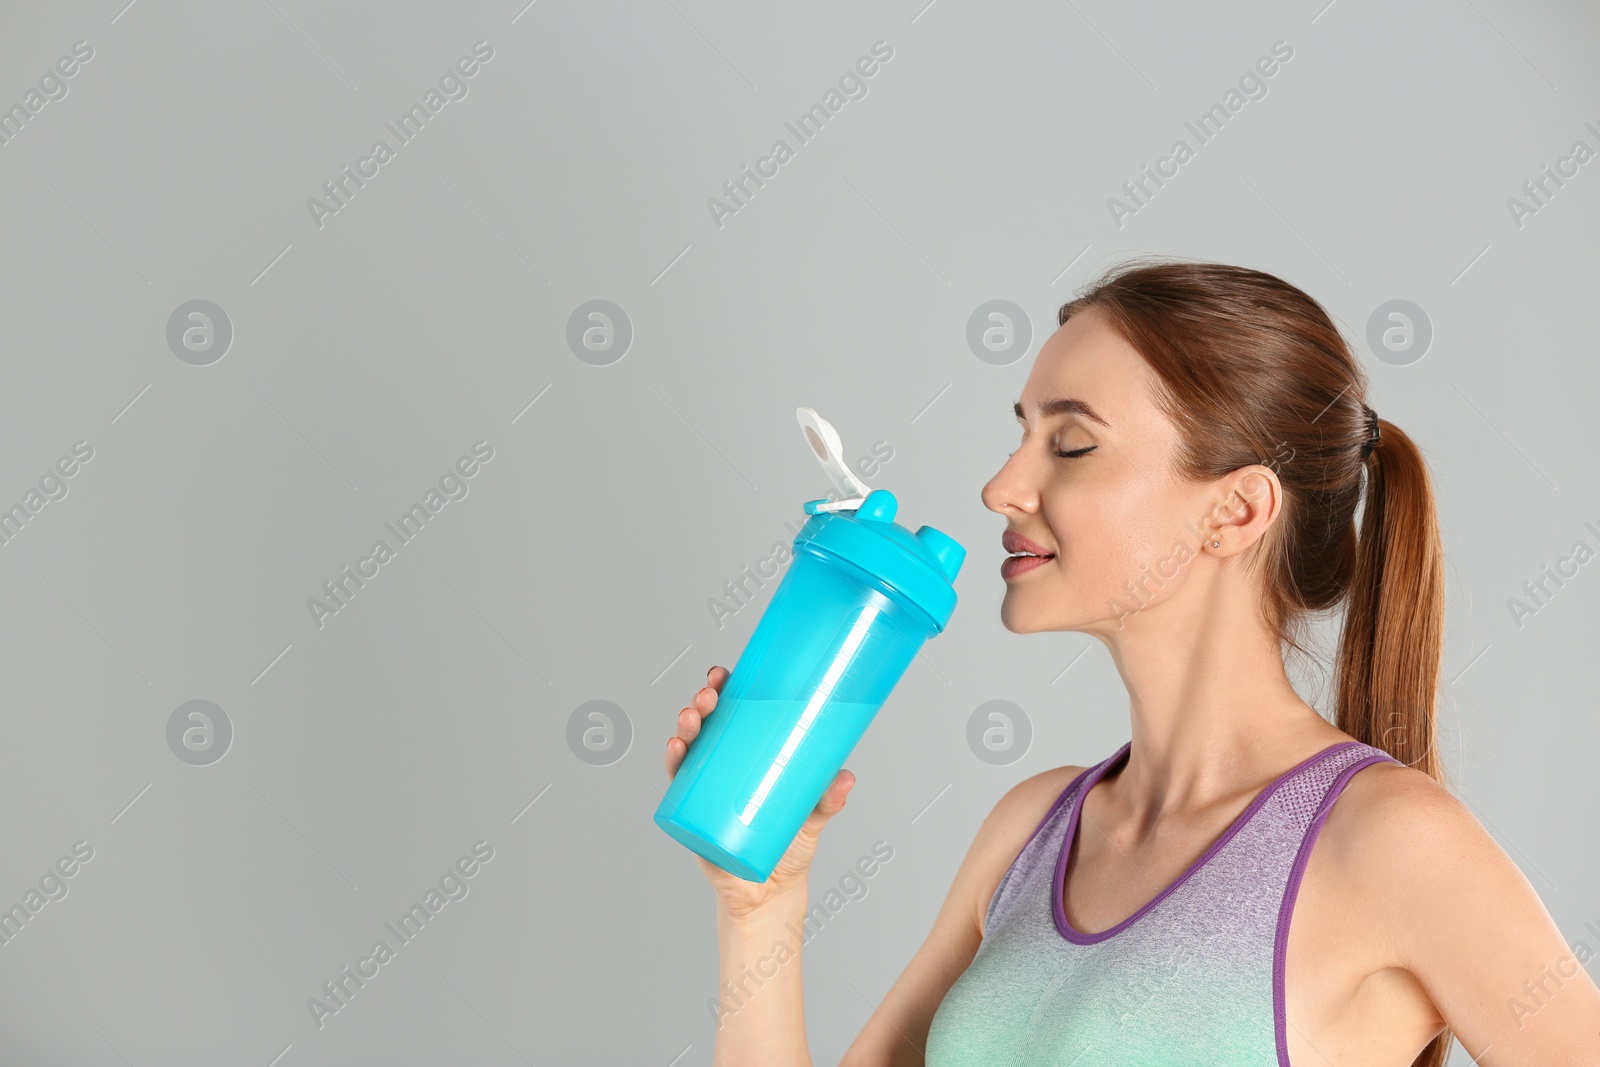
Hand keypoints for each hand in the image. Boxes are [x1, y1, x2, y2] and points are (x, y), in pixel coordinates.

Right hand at [665, 665, 854, 919]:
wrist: (771, 892)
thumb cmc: (790, 846)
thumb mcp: (813, 816)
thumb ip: (829, 798)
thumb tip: (845, 776)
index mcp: (749, 758)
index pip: (734, 716)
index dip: (725, 691)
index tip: (725, 674)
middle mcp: (723, 769)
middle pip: (708, 727)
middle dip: (703, 704)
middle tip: (710, 696)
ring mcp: (705, 791)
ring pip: (689, 751)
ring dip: (686, 728)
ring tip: (692, 720)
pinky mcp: (695, 817)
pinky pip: (679, 787)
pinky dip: (674, 765)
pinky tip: (676, 749)